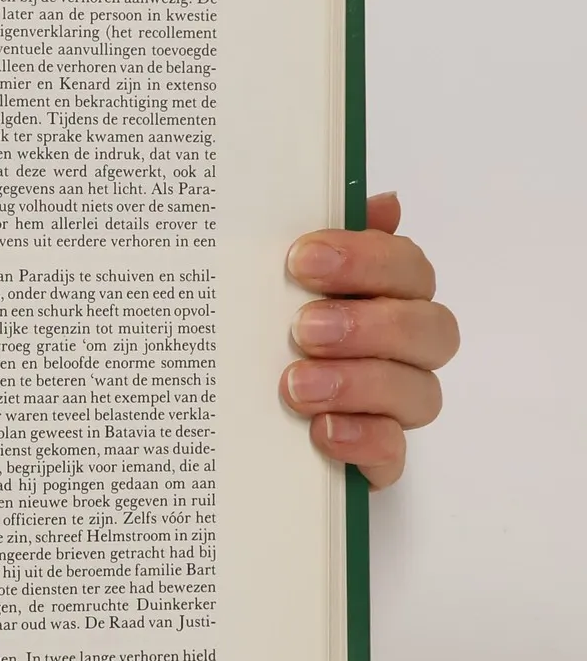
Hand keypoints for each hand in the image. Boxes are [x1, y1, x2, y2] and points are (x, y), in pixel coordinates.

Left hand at [281, 191, 458, 489]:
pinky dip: (363, 441)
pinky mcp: (376, 458)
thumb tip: (383, 202)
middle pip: (432, 330)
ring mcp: (394, 407)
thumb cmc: (261, 334)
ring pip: (420, 393)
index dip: (366, 259)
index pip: (408, 267)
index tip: (302, 259)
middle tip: (304, 328)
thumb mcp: (270, 282)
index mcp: (384, 296)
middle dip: (370, 325)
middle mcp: (402, 349)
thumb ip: (324, 243)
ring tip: (297, 384)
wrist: (227, 416)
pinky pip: (394, 453)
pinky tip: (322, 432)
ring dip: (360, 383)